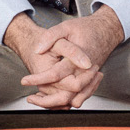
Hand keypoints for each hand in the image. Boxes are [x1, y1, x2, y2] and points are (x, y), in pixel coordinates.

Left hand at [5, 5, 125, 108]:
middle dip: (48, 100)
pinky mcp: (89, 81)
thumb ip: (50, 36)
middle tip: (31, 97)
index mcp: (77, 59)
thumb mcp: (66, 26)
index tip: (25, 80)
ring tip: (38, 100)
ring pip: (73, 99)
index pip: (56, 74)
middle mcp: (85, 72)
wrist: (105, 31)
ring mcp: (88, 78)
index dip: (39, 79)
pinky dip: (65, 100)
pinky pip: (78, 96)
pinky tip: (50, 97)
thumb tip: (38, 49)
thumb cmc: (86, 29)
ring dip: (55, 103)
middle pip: (66, 94)